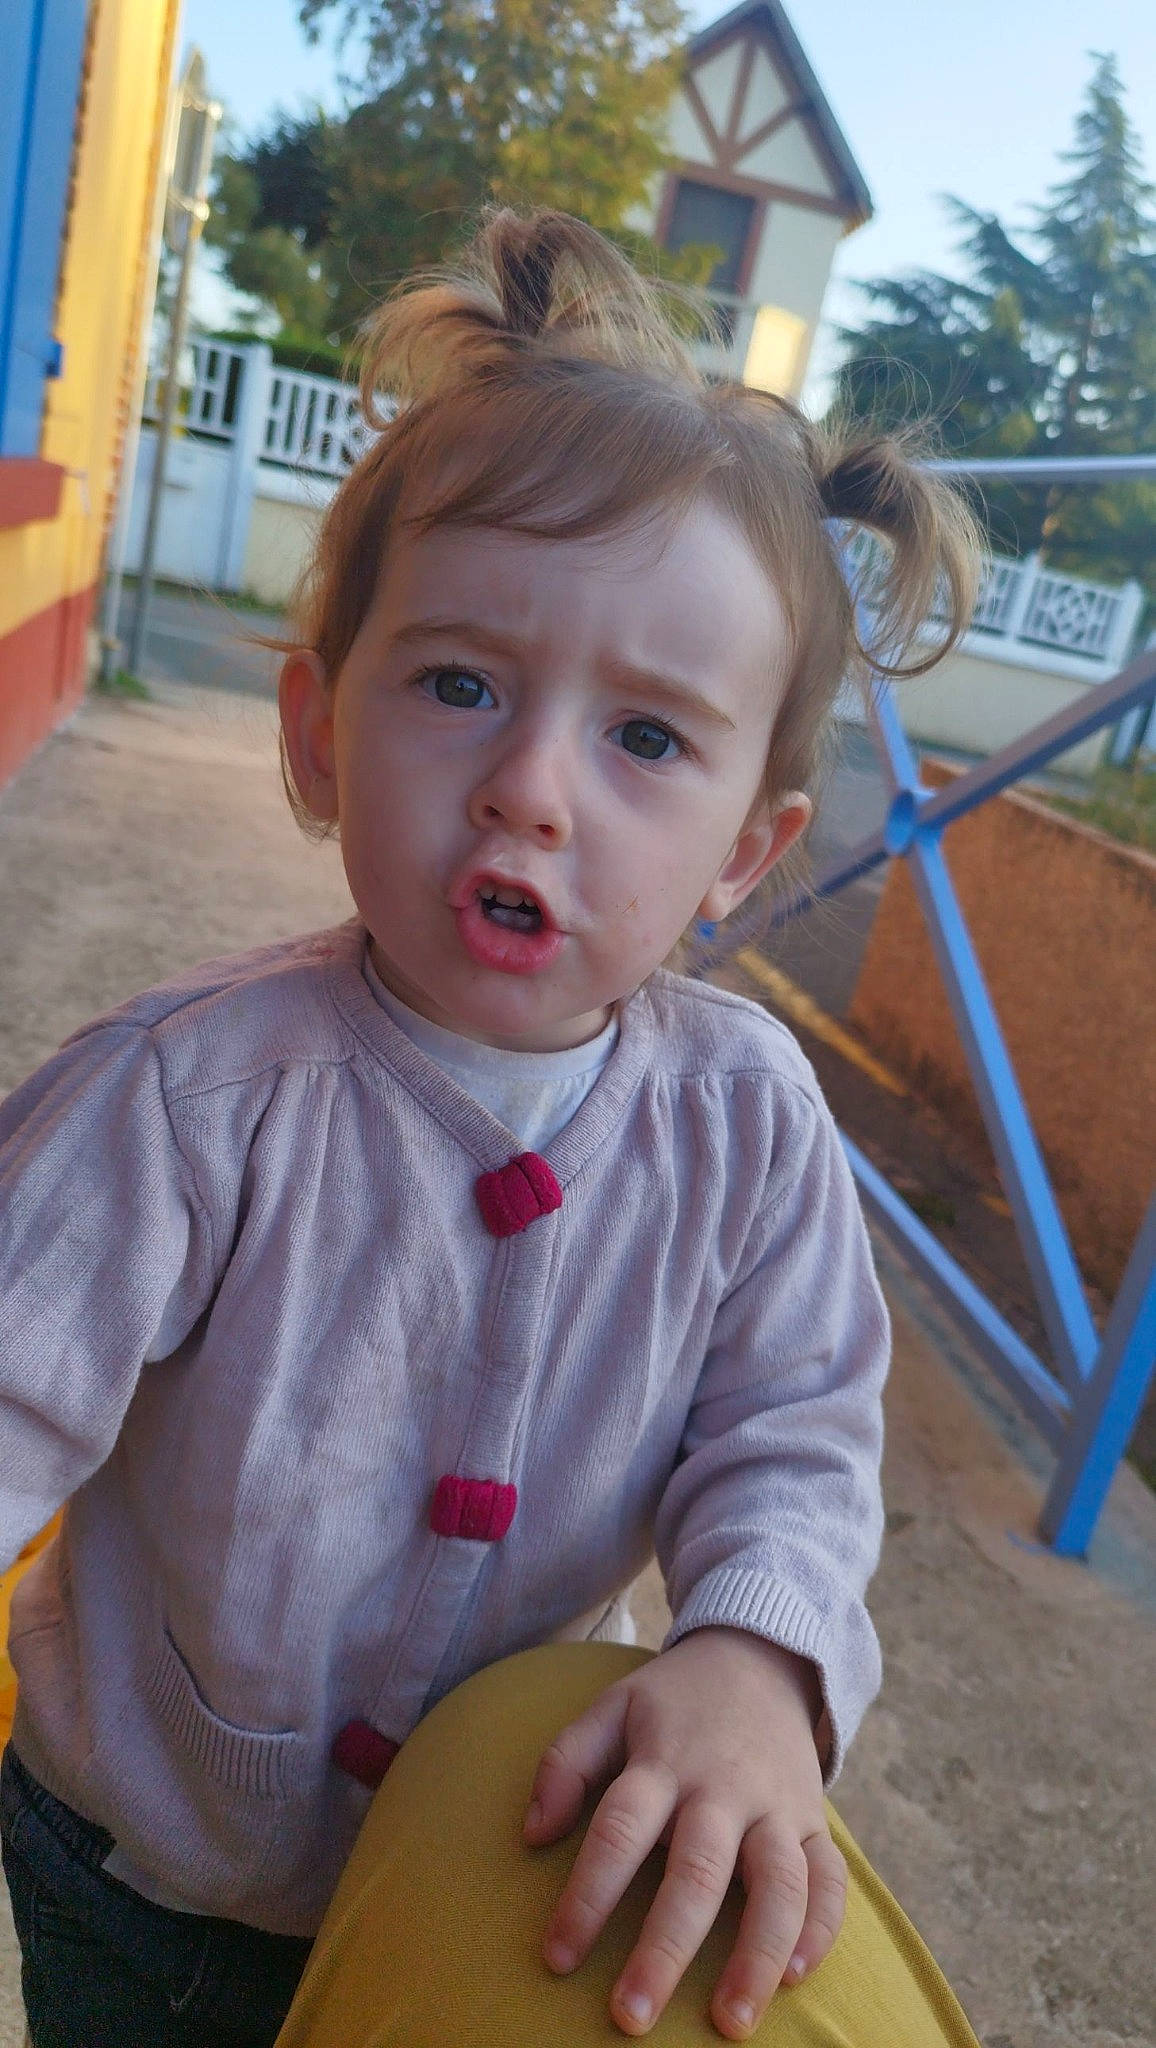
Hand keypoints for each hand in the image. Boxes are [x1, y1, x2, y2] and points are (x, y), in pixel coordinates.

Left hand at [522, 1628, 844, 2038]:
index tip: (556, 1958)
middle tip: (631, 2017)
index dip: (586, 1896)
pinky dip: (821, 1927)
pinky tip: (796, 1976)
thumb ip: (566, 1763)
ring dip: (756, 1955)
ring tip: (730, 2023)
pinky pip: (830, 1878)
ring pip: (778, 1884)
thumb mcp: (612, 1707)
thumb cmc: (673, 1702)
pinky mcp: (817, 1820)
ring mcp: (777, 1805)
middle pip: (698, 1872)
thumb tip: (532, 1834)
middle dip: (665, 1948)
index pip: (620, 1830)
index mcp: (665, 1761)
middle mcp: (724, 1788)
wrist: (760, 1657)